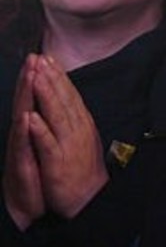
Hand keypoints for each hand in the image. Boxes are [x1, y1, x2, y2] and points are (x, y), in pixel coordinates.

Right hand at [3, 55, 44, 229]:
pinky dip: (25, 132)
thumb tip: (49, 104)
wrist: (31, 204)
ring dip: (25, 98)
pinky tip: (26, 118)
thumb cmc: (38, 172)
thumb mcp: (44, 144)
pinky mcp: (21, 165)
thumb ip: (45, 124)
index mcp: (35, 129)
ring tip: (29, 76)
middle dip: (29, 80)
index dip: (39, 78)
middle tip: (33, 58)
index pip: (37, 99)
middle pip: (27, 103)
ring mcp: (22, 149)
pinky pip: (23, 146)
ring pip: (23, 119)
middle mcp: (25, 136)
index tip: (43, 56)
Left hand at [28, 55, 107, 218]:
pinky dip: (40, 131)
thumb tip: (66, 98)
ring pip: (56, 116)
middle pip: (63, 99)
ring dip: (46, 96)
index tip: (47, 58)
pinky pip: (48, 144)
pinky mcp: (58, 163)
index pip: (69, 94)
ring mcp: (68, 145)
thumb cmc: (82, 168)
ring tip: (36, 77)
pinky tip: (32, 117)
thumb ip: (73, 117)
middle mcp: (77, 130)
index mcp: (81, 123)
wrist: (89, 198)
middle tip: (40, 58)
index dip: (58, 76)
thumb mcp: (82, 137)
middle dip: (51, 78)